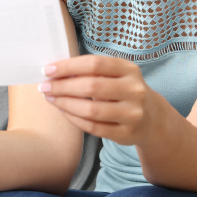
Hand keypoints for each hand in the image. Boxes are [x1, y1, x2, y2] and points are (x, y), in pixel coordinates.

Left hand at [38, 55, 165, 145]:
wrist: (152, 119)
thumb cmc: (124, 91)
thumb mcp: (117, 75)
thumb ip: (92, 71)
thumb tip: (55, 71)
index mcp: (129, 69)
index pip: (94, 64)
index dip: (68, 66)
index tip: (47, 70)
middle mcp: (134, 90)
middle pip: (91, 86)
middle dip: (62, 86)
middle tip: (44, 87)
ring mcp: (132, 113)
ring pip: (91, 110)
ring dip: (65, 103)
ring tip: (50, 99)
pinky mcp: (126, 133)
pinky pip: (93, 127)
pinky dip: (74, 119)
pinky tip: (63, 111)